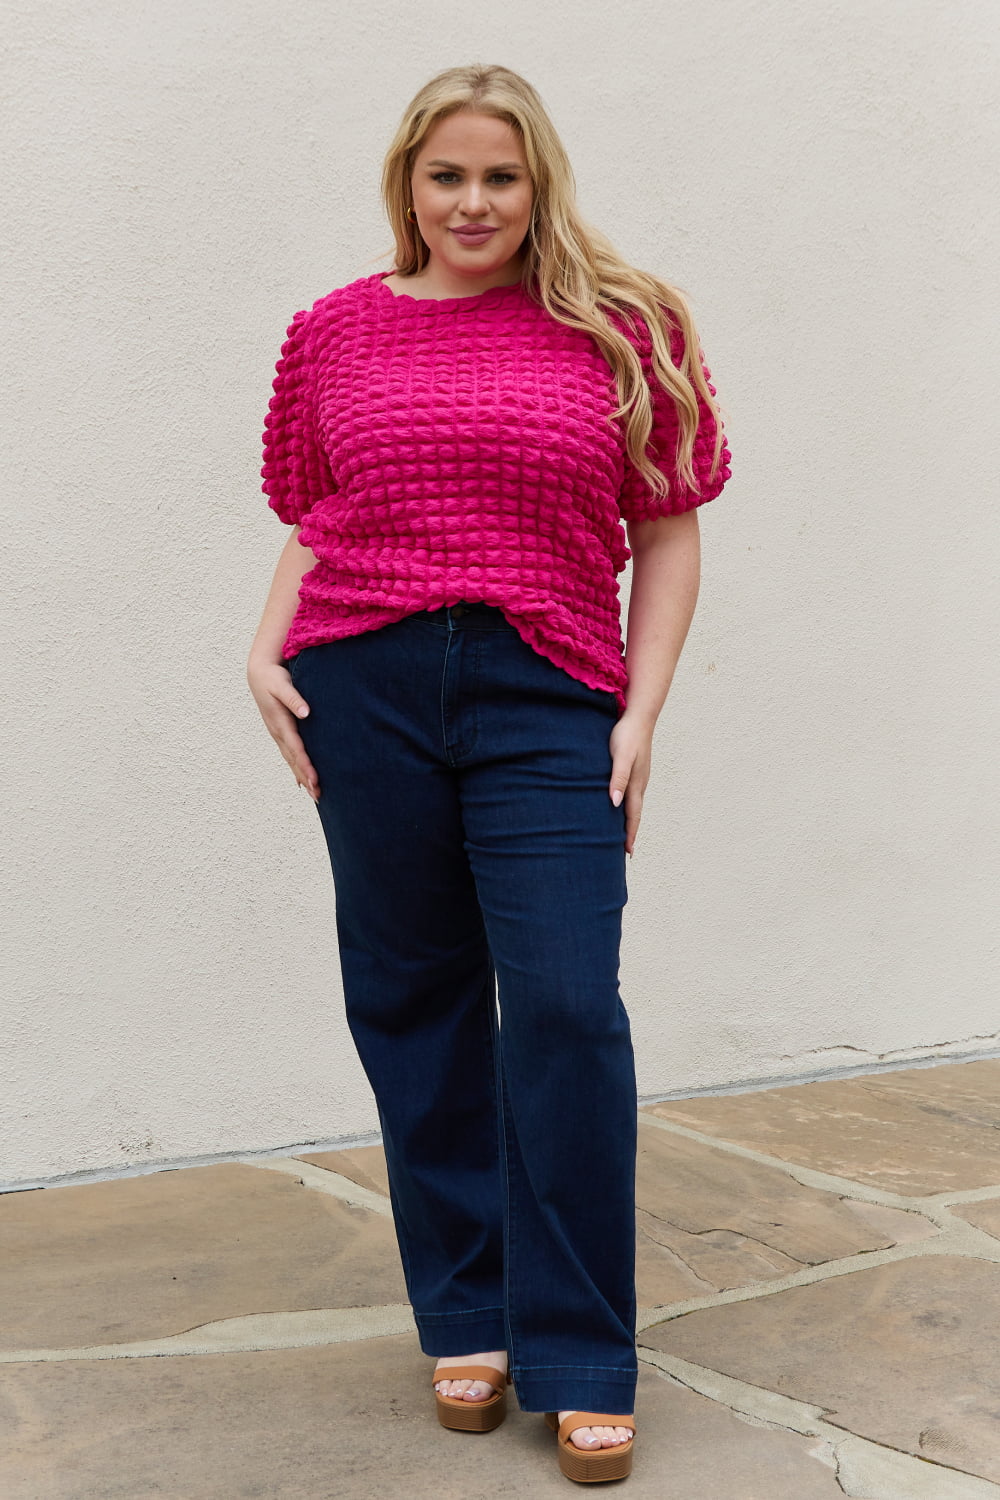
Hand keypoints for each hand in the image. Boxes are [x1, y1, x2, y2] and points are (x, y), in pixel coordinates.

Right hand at [246, 657, 319, 800]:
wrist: (259, 673)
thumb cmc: (273, 677)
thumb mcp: (282, 685)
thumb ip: (294, 699)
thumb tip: (306, 713)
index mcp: (280, 723)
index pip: (296, 749)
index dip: (305, 766)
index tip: (315, 780)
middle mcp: (278, 733)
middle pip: (293, 760)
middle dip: (306, 778)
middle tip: (318, 796)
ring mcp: (277, 734)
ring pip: (291, 760)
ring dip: (302, 777)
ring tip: (314, 794)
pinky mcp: (279, 732)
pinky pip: (289, 754)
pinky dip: (296, 768)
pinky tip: (302, 780)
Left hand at [608, 710, 652, 856]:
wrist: (639, 716)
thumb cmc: (626, 735)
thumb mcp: (620, 756)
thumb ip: (617, 778)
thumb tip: (615, 803)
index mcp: (636, 783)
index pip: (633, 815)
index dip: (630, 834)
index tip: (628, 852)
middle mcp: (640, 783)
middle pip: (635, 813)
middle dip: (631, 832)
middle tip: (626, 850)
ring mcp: (640, 776)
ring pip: (635, 804)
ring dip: (630, 820)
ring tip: (624, 833)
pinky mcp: (636, 769)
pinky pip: (633, 793)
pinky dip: (628, 806)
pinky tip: (622, 805)